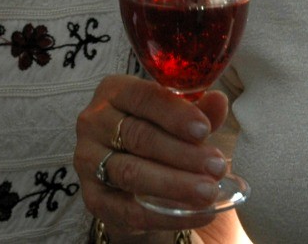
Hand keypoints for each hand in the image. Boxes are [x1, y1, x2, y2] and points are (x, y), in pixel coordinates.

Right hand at [75, 74, 230, 236]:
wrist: (132, 177)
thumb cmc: (157, 134)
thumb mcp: (178, 118)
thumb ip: (199, 111)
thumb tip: (219, 102)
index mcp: (115, 92)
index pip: (144, 98)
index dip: (175, 114)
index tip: (205, 130)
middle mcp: (94, 122)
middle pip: (138, 136)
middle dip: (182, 153)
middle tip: (217, 165)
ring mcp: (88, 161)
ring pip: (131, 172)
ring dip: (174, 184)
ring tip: (208, 192)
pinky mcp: (92, 198)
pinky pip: (129, 210)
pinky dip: (166, 215)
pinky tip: (196, 214)